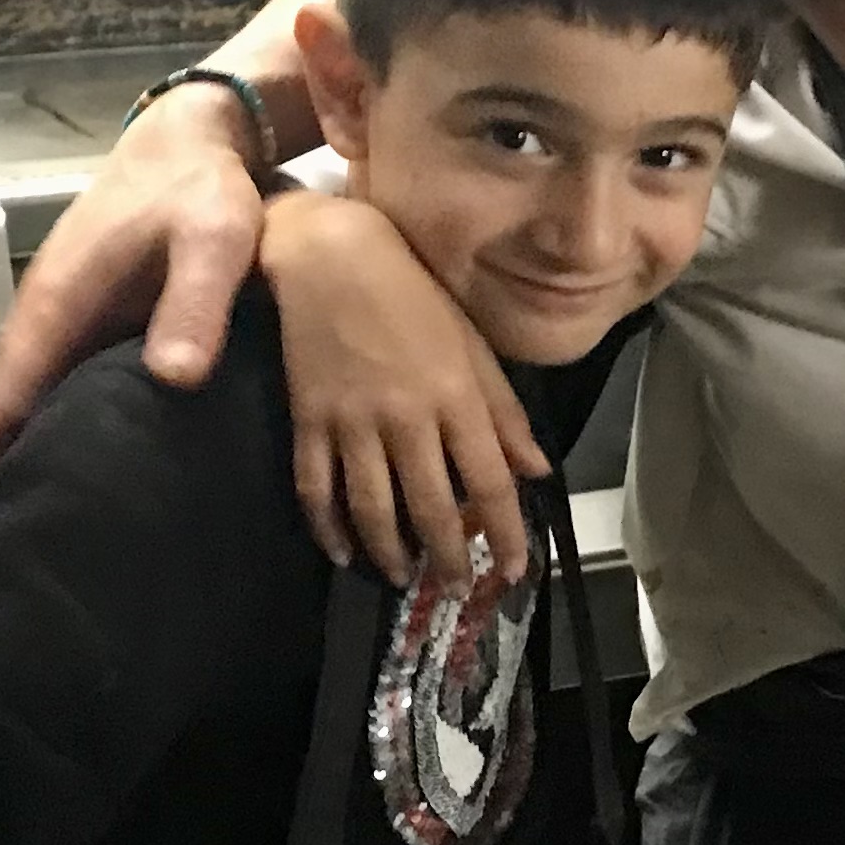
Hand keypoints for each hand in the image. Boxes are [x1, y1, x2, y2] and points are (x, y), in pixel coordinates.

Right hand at [0, 83, 271, 529]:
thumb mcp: (214, 235)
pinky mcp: (89, 329)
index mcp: (58, 305)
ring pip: (18, 406)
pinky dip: (31, 435)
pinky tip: (43, 480)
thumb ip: (197, 299)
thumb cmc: (201, 187)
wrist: (195, 142)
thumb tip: (173, 378)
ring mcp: (64, 326)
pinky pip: (48, 393)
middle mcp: (47, 321)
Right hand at [263, 194, 546, 585]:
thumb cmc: (412, 294)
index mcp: (456, 397)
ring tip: (403, 577)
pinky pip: (316, 488)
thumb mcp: (472, 345)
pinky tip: (343, 552)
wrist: (330, 255)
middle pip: (432, 507)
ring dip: (390, 553)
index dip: (505, 534)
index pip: (490, 483)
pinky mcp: (308, 419)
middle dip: (448, 559)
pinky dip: (328, 527)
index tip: (513, 572)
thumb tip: (536, 469)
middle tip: (456, 589)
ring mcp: (353, 422)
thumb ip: (504, 411)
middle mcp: (407, 418)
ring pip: (373, 509)